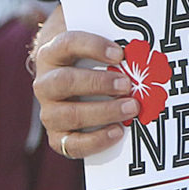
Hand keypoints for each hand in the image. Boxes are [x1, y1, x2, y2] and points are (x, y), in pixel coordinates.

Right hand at [32, 23, 138, 158]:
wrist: (73, 88)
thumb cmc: (91, 63)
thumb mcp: (98, 49)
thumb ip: (113, 46)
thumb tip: (144, 47)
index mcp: (53, 54)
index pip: (67, 44)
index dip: (92, 47)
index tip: (119, 54)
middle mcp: (45, 83)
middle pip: (64, 81)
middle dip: (98, 83)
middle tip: (127, 85)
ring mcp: (48, 112)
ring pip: (68, 114)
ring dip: (102, 112)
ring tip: (131, 108)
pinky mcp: (57, 137)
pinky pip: (71, 145)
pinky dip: (95, 140)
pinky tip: (118, 132)